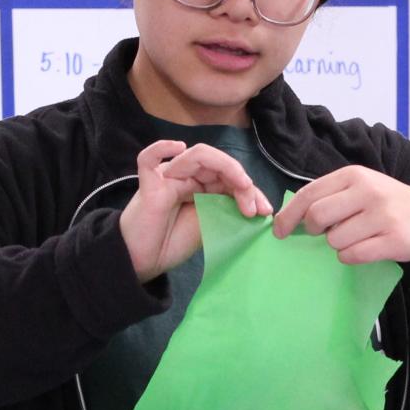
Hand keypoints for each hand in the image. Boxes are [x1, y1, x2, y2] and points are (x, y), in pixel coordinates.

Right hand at [117, 139, 272, 281]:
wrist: (143, 262)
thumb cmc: (172, 244)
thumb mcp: (211, 227)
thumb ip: (228, 212)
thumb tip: (258, 208)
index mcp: (201, 186)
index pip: (229, 176)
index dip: (250, 190)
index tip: (265, 212)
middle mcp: (185, 177)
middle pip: (218, 164)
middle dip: (242, 182)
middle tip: (255, 208)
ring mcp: (167, 178)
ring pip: (196, 156)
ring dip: (226, 168)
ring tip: (242, 186)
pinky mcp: (148, 184)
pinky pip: (149, 158)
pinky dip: (162, 148)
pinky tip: (178, 147)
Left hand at [271, 165, 409, 266]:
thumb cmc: (387, 205)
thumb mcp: (361, 188)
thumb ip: (330, 196)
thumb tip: (290, 217)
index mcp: (354, 175)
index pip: (309, 194)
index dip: (289, 215)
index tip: (279, 231)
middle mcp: (369, 191)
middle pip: (318, 216)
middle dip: (315, 230)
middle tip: (324, 233)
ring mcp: (383, 215)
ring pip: (335, 239)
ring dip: (337, 245)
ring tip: (355, 238)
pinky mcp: (394, 240)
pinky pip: (353, 255)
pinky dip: (350, 257)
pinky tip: (361, 250)